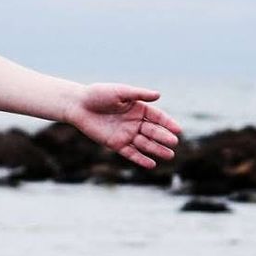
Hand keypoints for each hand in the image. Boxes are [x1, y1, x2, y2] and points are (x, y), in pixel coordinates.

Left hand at [64, 84, 182, 170]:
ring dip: (157, 150)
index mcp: (138, 108)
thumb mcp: (120, 92)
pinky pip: (131, 153)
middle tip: (174, 143)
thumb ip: (138, 95)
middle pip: (153, 131)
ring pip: (145, 144)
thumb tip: (158, 95)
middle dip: (163, 137)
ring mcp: (126, 134)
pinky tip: (151, 164)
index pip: (157, 117)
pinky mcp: (116, 144)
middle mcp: (134, 122)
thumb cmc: (98, 94)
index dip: (168, 123)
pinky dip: (141, 159)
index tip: (178, 130)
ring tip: (169, 155)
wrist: (77, 105)